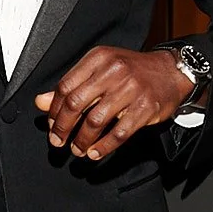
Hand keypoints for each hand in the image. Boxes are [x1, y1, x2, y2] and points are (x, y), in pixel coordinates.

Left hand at [35, 48, 193, 161]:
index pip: (66, 86)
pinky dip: (104, 147)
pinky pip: (119, 133)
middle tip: (58, 140)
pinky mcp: (146, 108)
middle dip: (63, 126)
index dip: (54, 109)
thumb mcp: (101, 70)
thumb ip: (72, 86)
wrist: (171, 71)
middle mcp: (114, 71)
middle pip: (76, 103)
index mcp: (99, 58)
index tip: (52, 124)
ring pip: (96, 120)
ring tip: (77, 149)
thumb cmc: (133, 71)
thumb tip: (41, 102)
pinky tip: (95, 153)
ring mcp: (132, 89)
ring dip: (82, 140)